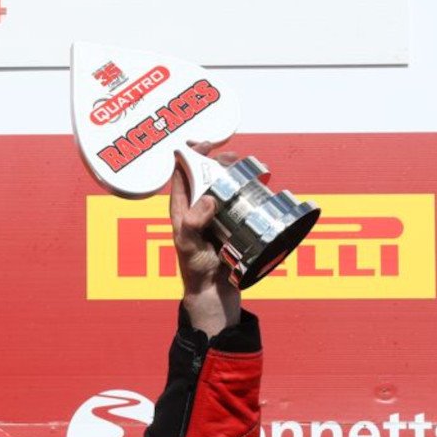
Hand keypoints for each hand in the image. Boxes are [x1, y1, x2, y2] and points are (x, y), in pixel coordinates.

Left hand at [170, 142, 241, 335]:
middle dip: (215, 160)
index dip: (188, 156)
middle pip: (204, 177)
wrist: (214, 293)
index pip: (180, 176)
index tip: (202, 143)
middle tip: (230, 154)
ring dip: (231, 172)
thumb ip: (193, 224)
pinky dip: (245, 190)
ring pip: (222, 187)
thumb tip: (207, 199)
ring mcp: (215, 218)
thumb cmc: (196, 271)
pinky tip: (255, 185)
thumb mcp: (189, 246)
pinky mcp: (231, 226)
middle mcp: (197, 211)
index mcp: (181, 211)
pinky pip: (237, 202)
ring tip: (242, 165)